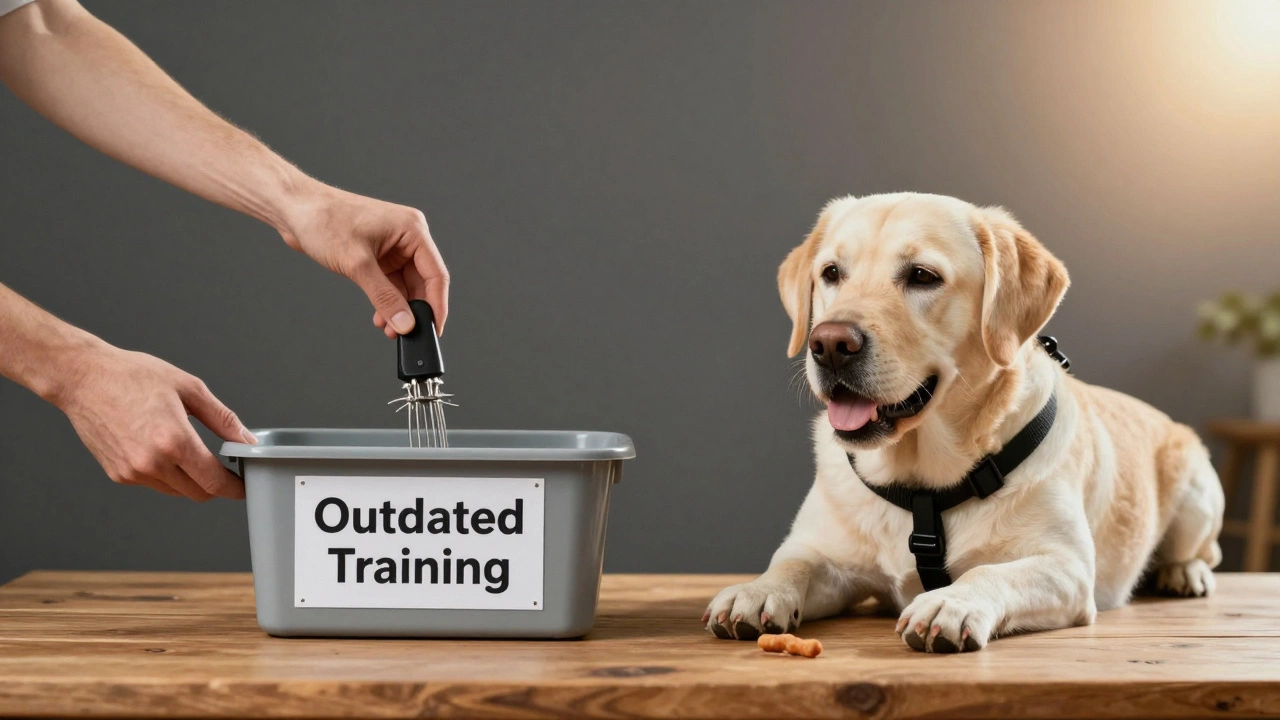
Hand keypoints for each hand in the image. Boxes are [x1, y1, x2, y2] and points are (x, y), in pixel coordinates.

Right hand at [56, 344, 254, 500]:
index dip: (234, 488)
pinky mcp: (119, 474)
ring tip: (188, 449)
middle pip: (198, 493)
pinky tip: (161, 448)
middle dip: (215, 484)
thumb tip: (246, 440)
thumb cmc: (133, 376)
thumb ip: (223, 419)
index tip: (243, 485)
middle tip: (223, 466)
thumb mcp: (189, 388)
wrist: (83, 378)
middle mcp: (152, 463)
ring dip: (190, 479)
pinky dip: (166, 474)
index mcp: (173, 441)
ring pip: (177, 491)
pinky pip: (154, 484)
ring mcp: (133, 472)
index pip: (214, 482)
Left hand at [280, 185, 448, 338]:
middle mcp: (406, 237)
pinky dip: (386, 301)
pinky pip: (390, 284)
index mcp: (412, 229)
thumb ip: (384, 297)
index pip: (435, 274)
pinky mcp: (377, 255)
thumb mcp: (357, 264)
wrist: (294, 209)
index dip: (437, 305)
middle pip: (422, 282)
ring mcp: (392, 246)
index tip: (434, 329)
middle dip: (414, 310)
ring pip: (405, 286)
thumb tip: (405, 323)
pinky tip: (380, 316)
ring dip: (399, 308)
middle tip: (405, 332)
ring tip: (390, 328)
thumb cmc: (323, 220)